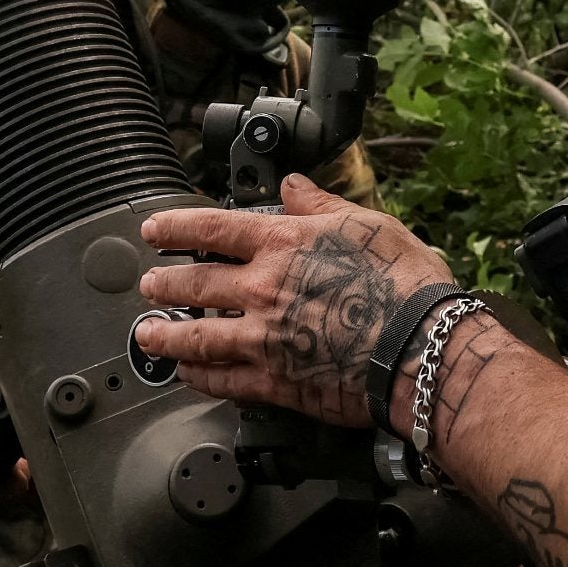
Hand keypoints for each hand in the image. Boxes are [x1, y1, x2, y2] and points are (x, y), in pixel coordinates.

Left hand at [134, 174, 454, 426]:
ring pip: (196, 336)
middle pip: (194, 284)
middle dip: (163, 284)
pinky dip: (199, 378)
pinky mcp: (274, 381)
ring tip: (147, 335)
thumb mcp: (367, 225)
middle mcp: (263, 289)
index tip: (154, 229)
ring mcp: (263, 337)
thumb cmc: (405, 285)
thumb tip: (293, 185)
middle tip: (147, 285)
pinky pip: (223, 380)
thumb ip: (320, 206)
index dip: (175, 227)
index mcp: (283, 245)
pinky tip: (188, 377)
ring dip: (165, 336)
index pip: (211, 228)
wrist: (420, 347)